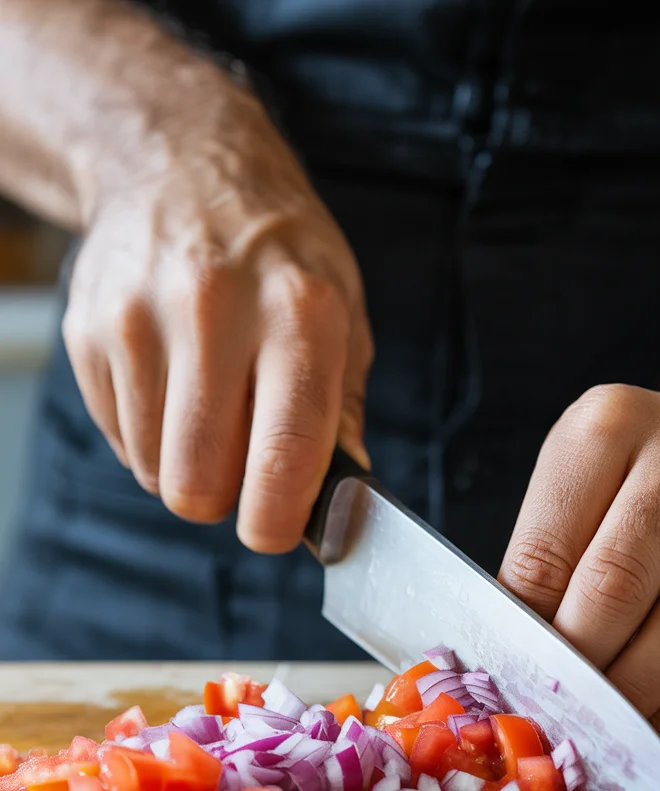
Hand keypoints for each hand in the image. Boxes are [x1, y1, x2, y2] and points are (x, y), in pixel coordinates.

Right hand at [62, 91, 371, 552]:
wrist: (182, 164)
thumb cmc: (279, 254)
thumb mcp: (342, 312)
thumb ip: (342, 410)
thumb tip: (340, 500)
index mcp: (299, 314)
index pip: (283, 454)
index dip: (276, 519)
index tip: (275, 530)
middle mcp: (214, 311)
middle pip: (197, 483)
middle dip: (223, 499)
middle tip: (244, 469)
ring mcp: (140, 319)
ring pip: (154, 470)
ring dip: (186, 464)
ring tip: (211, 407)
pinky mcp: (89, 330)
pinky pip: (120, 438)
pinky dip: (151, 435)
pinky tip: (175, 383)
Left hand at [499, 385, 659, 742]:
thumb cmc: (629, 488)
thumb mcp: (570, 497)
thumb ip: (541, 569)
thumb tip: (514, 667)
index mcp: (611, 420)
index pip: (549, 552)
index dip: (528, 636)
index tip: (518, 689)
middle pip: (621, 585)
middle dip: (586, 667)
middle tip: (563, 719)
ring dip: (642, 694)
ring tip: (610, 729)